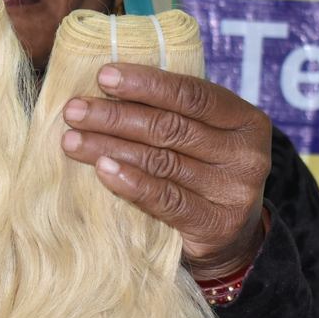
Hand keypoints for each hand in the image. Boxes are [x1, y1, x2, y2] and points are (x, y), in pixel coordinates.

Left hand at [60, 64, 271, 280]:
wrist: (229, 241)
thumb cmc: (203, 178)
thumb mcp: (202, 140)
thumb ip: (173, 115)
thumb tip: (107, 85)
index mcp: (246, 120)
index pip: (192, 95)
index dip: (146, 83)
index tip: (103, 76)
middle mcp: (245, 154)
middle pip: (170, 128)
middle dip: (115, 116)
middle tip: (74, 111)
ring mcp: (233, 192)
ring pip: (161, 161)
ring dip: (110, 148)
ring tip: (72, 141)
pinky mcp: (214, 225)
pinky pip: (165, 198)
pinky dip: (130, 182)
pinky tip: (102, 170)